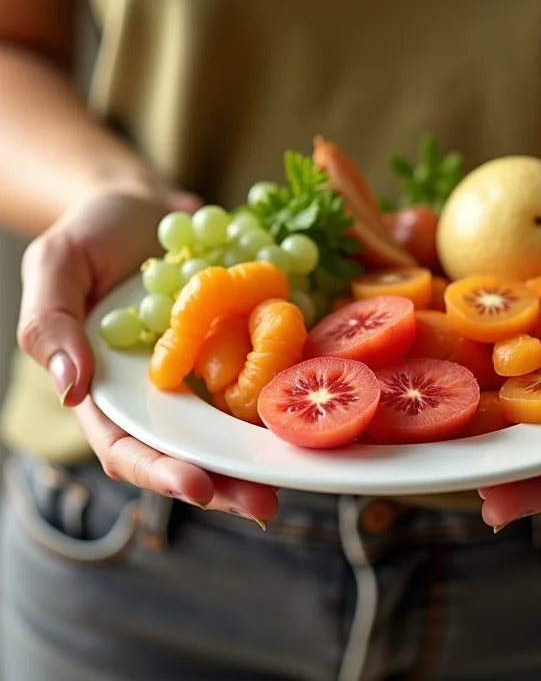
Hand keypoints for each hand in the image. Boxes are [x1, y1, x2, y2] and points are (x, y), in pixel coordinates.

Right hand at [17, 189, 278, 525]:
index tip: (195, 488)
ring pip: (233, 427)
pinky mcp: (239, 348)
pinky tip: (314, 410)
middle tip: (263, 504)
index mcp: (109, 391)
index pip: (127, 447)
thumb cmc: (92, 236)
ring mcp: (204, 374)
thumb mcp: (57, 267)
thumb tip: (71, 389)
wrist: (146, 210)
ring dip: (262, 454)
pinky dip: (284, 397)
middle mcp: (161, 395)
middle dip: (225, 482)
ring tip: (297, 473)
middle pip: (190, 451)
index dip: (158, 473)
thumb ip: (52, 325)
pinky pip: (262, 378)